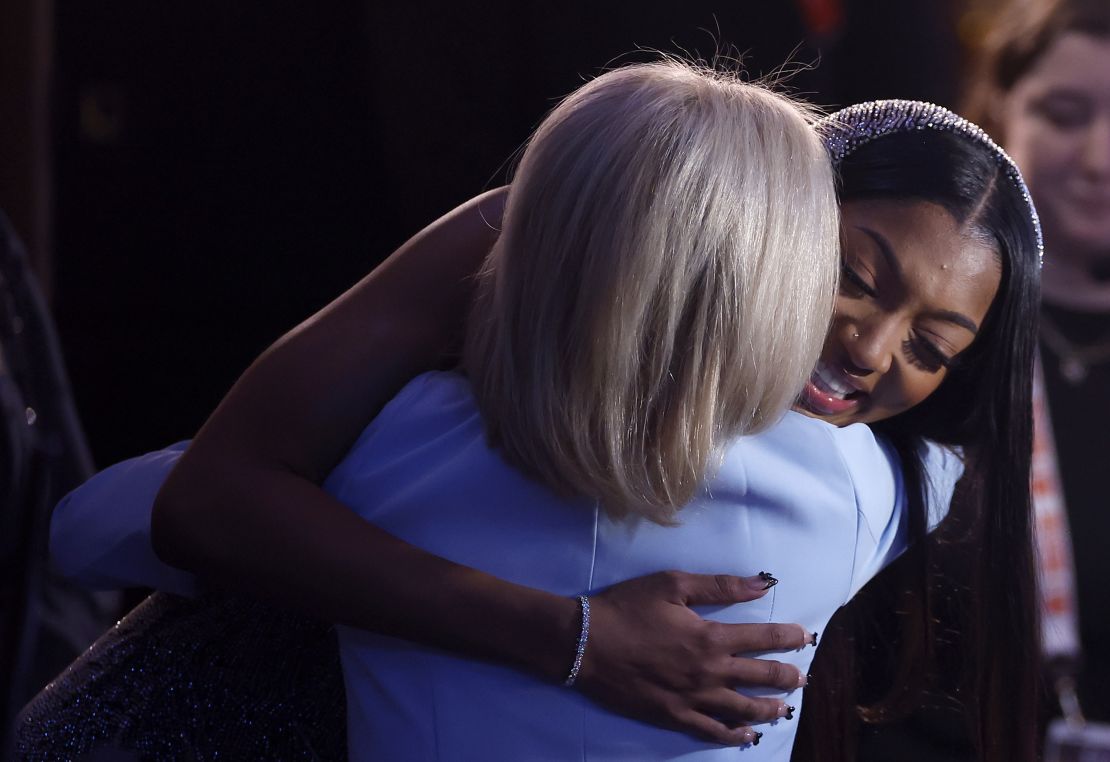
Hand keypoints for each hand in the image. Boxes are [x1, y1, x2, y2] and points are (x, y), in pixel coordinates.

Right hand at [576, 570, 813, 745]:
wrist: (585, 643)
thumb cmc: (627, 608)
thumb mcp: (672, 585)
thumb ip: (720, 586)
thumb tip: (762, 584)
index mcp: (711, 637)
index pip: (764, 637)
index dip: (789, 637)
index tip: (806, 637)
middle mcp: (710, 671)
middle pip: (760, 676)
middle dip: (787, 675)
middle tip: (803, 677)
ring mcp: (694, 698)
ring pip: (743, 708)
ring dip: (769, 707)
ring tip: (785, 708)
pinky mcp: (675, 716)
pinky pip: (713, 730)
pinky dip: (734, 735)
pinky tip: (748, 735)